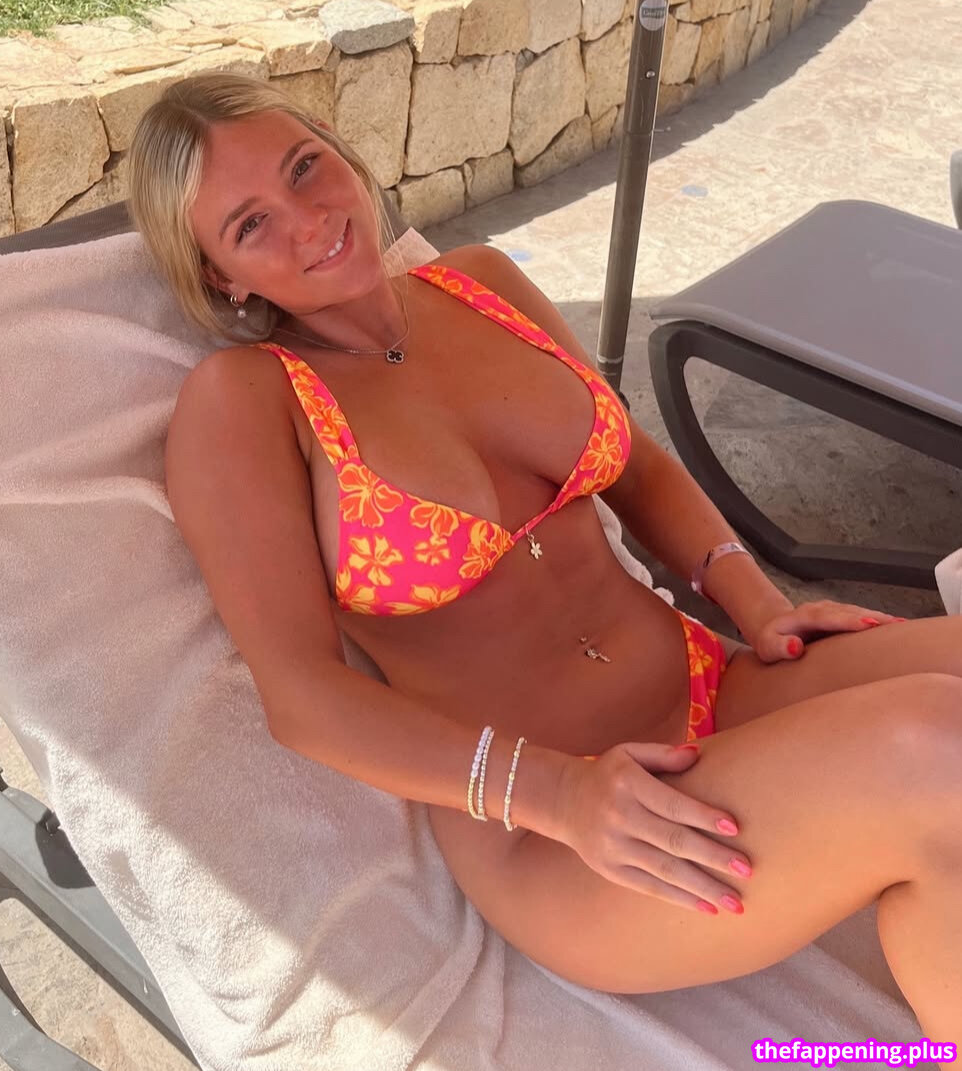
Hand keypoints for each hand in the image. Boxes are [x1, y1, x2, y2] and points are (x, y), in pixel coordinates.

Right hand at [555, 743, 749, 914]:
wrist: (562, 800)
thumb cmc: (608, 774)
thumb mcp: (629, 753)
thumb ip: (663, 754)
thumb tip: (698, 755)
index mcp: (628, 785)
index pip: (672, 804)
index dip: (703, 816)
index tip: (735, 828)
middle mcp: (619, 817)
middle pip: (674, 841)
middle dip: (713, 857)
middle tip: (748, 870)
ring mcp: (614, 847)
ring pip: (665, 870)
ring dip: (704, 887)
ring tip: (736, 903)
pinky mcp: (610, 870)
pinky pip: (650, 887)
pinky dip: (680, 898)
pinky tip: (707, 907)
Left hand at [744, 600, 906, 663]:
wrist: (773, 627)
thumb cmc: (771, 642)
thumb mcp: (767, 648)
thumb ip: (779, 647)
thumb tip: (795, 647)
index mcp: (804, 617)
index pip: (828, 617)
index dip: (848, 620)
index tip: (869, 624)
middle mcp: (821, 610)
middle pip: (849, 612)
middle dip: (872, 618)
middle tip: (896, 625)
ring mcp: (833, 611)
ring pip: (858, 612)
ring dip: (880, 619)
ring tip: (903, 626)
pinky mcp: (841, 616)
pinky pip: (861, 617)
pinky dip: (878, 621)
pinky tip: (898, 626)